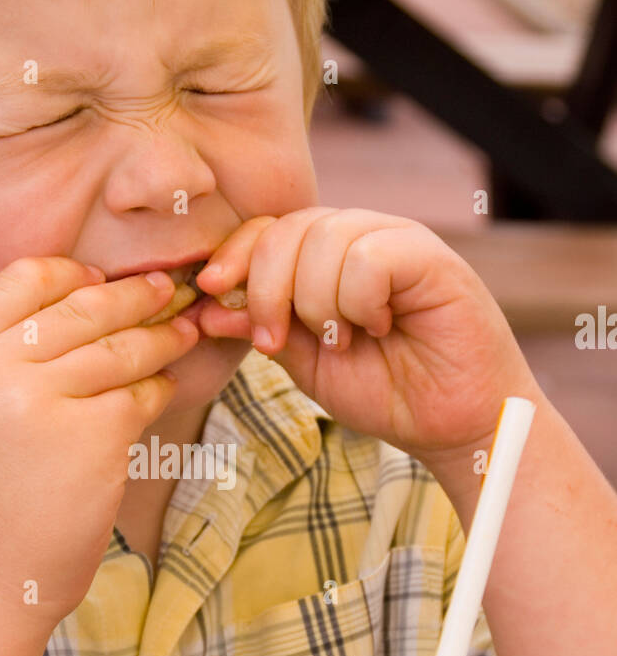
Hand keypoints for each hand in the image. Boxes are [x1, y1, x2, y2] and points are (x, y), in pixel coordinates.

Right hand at [0, 259, 198, 628]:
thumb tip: (74, 307)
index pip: (21, 280)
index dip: (69, 274)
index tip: (98, 280)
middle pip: (80, 308)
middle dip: (132, 296)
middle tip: (165, 292)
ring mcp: (43, 404)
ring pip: (119, 349)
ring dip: (159, 337)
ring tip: (184, 332)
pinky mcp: (92, 440)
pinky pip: (138, 396)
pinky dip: (158, 389)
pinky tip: (165, 390)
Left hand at [194, 209, 541, 469]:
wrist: (450, 427)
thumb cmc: (386, 392)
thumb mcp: (306, 363)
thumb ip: (261, 329)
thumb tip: (206, 308)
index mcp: (326, 256)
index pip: (267, 229)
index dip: (234, 257)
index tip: (209, 295)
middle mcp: (361, 236)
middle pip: (287, 228)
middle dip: (265, 289)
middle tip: (277, 342)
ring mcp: (397, 240)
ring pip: (324, 236)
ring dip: (316, 303)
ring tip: (343, 341)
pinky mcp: (431, 257)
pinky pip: (368, 256)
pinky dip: (358, 301)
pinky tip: (378, 327)